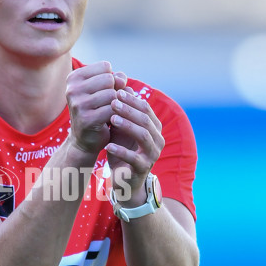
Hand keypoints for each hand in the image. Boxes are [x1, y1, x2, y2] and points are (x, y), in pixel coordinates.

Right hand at [65, 61, 118, 156]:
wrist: (85, 139)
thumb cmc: (96, 110)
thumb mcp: (104, 90)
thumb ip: (116, 79)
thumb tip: (121, 79)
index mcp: (74, 78)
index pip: (105, 67)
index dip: (112, 79)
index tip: (105, 91)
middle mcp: (72, 89)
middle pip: (109, 79)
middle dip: (115, 91)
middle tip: (108, 103)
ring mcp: (78, 104)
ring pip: (112, 94)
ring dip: (116, 104)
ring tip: (109, 112)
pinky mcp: (87, 119)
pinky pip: (112, 109)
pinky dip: (117, 114)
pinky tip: (110, 120)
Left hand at [107, 86, 163, 200]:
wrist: (125, 179)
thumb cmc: (123, 150)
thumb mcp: (121, 129)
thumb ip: (122, 112)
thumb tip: (120, 87)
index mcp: (154, 128)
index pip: (146, 109)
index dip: (131, 100)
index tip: (115, 92)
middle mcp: (158, 139)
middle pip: (146, 120)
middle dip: (129, 110)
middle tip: (112, 102)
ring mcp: (153, 154)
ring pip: (143, 135)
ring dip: (127, 125)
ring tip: (111, 119)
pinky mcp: (143, 168)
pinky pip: (134, 158)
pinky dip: (120, 151)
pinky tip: (108, 145)